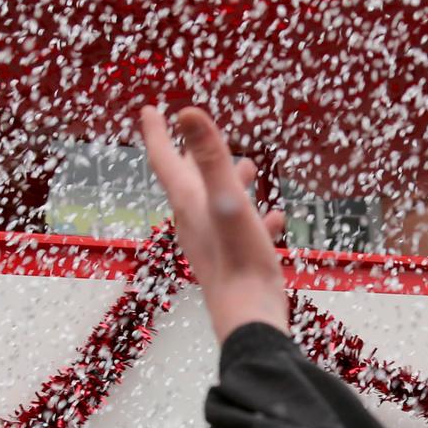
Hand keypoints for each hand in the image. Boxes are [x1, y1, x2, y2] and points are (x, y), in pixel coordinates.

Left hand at [140, 105, 289, 339]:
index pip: (166, 160)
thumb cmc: (240, 260)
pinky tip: (277, 217)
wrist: (249, 318)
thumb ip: (210, 156)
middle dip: (193, 155)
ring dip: (229, 182)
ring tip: (250, 167)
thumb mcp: (228, 200)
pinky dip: (255, 216)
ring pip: (216, 204)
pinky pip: (240, 230)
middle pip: (189, 181)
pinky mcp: (232, 261)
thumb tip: (186, 110)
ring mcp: (212, 244)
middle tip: (196, 135)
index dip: (157, 132)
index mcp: (189, 204)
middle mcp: (194, 222)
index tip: (150, 109)